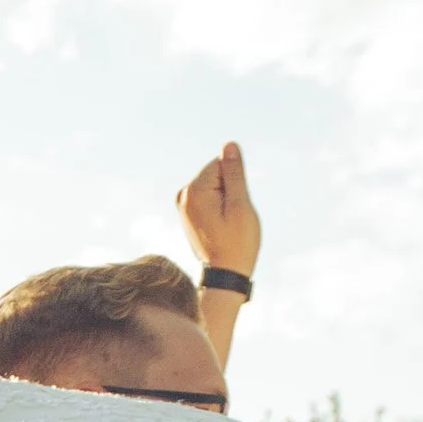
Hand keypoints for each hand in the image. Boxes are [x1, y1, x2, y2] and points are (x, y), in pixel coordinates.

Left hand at [176, 141, 260, 280]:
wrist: (224, 276)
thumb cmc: (237, 242)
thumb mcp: (240, 205)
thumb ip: (234, 173)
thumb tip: (229, 145)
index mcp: (194, 189)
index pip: (223, 164)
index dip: (236, 184)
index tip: (234, 207)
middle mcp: (183, 194)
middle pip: (217, 175)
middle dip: (230, 192)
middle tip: (231, 219)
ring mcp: (183, 204)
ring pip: (215, 188)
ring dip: (226, 202)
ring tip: (225, 225)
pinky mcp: (187, 213)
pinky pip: (209, 199)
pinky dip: (219, 209)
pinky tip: (220, 228)